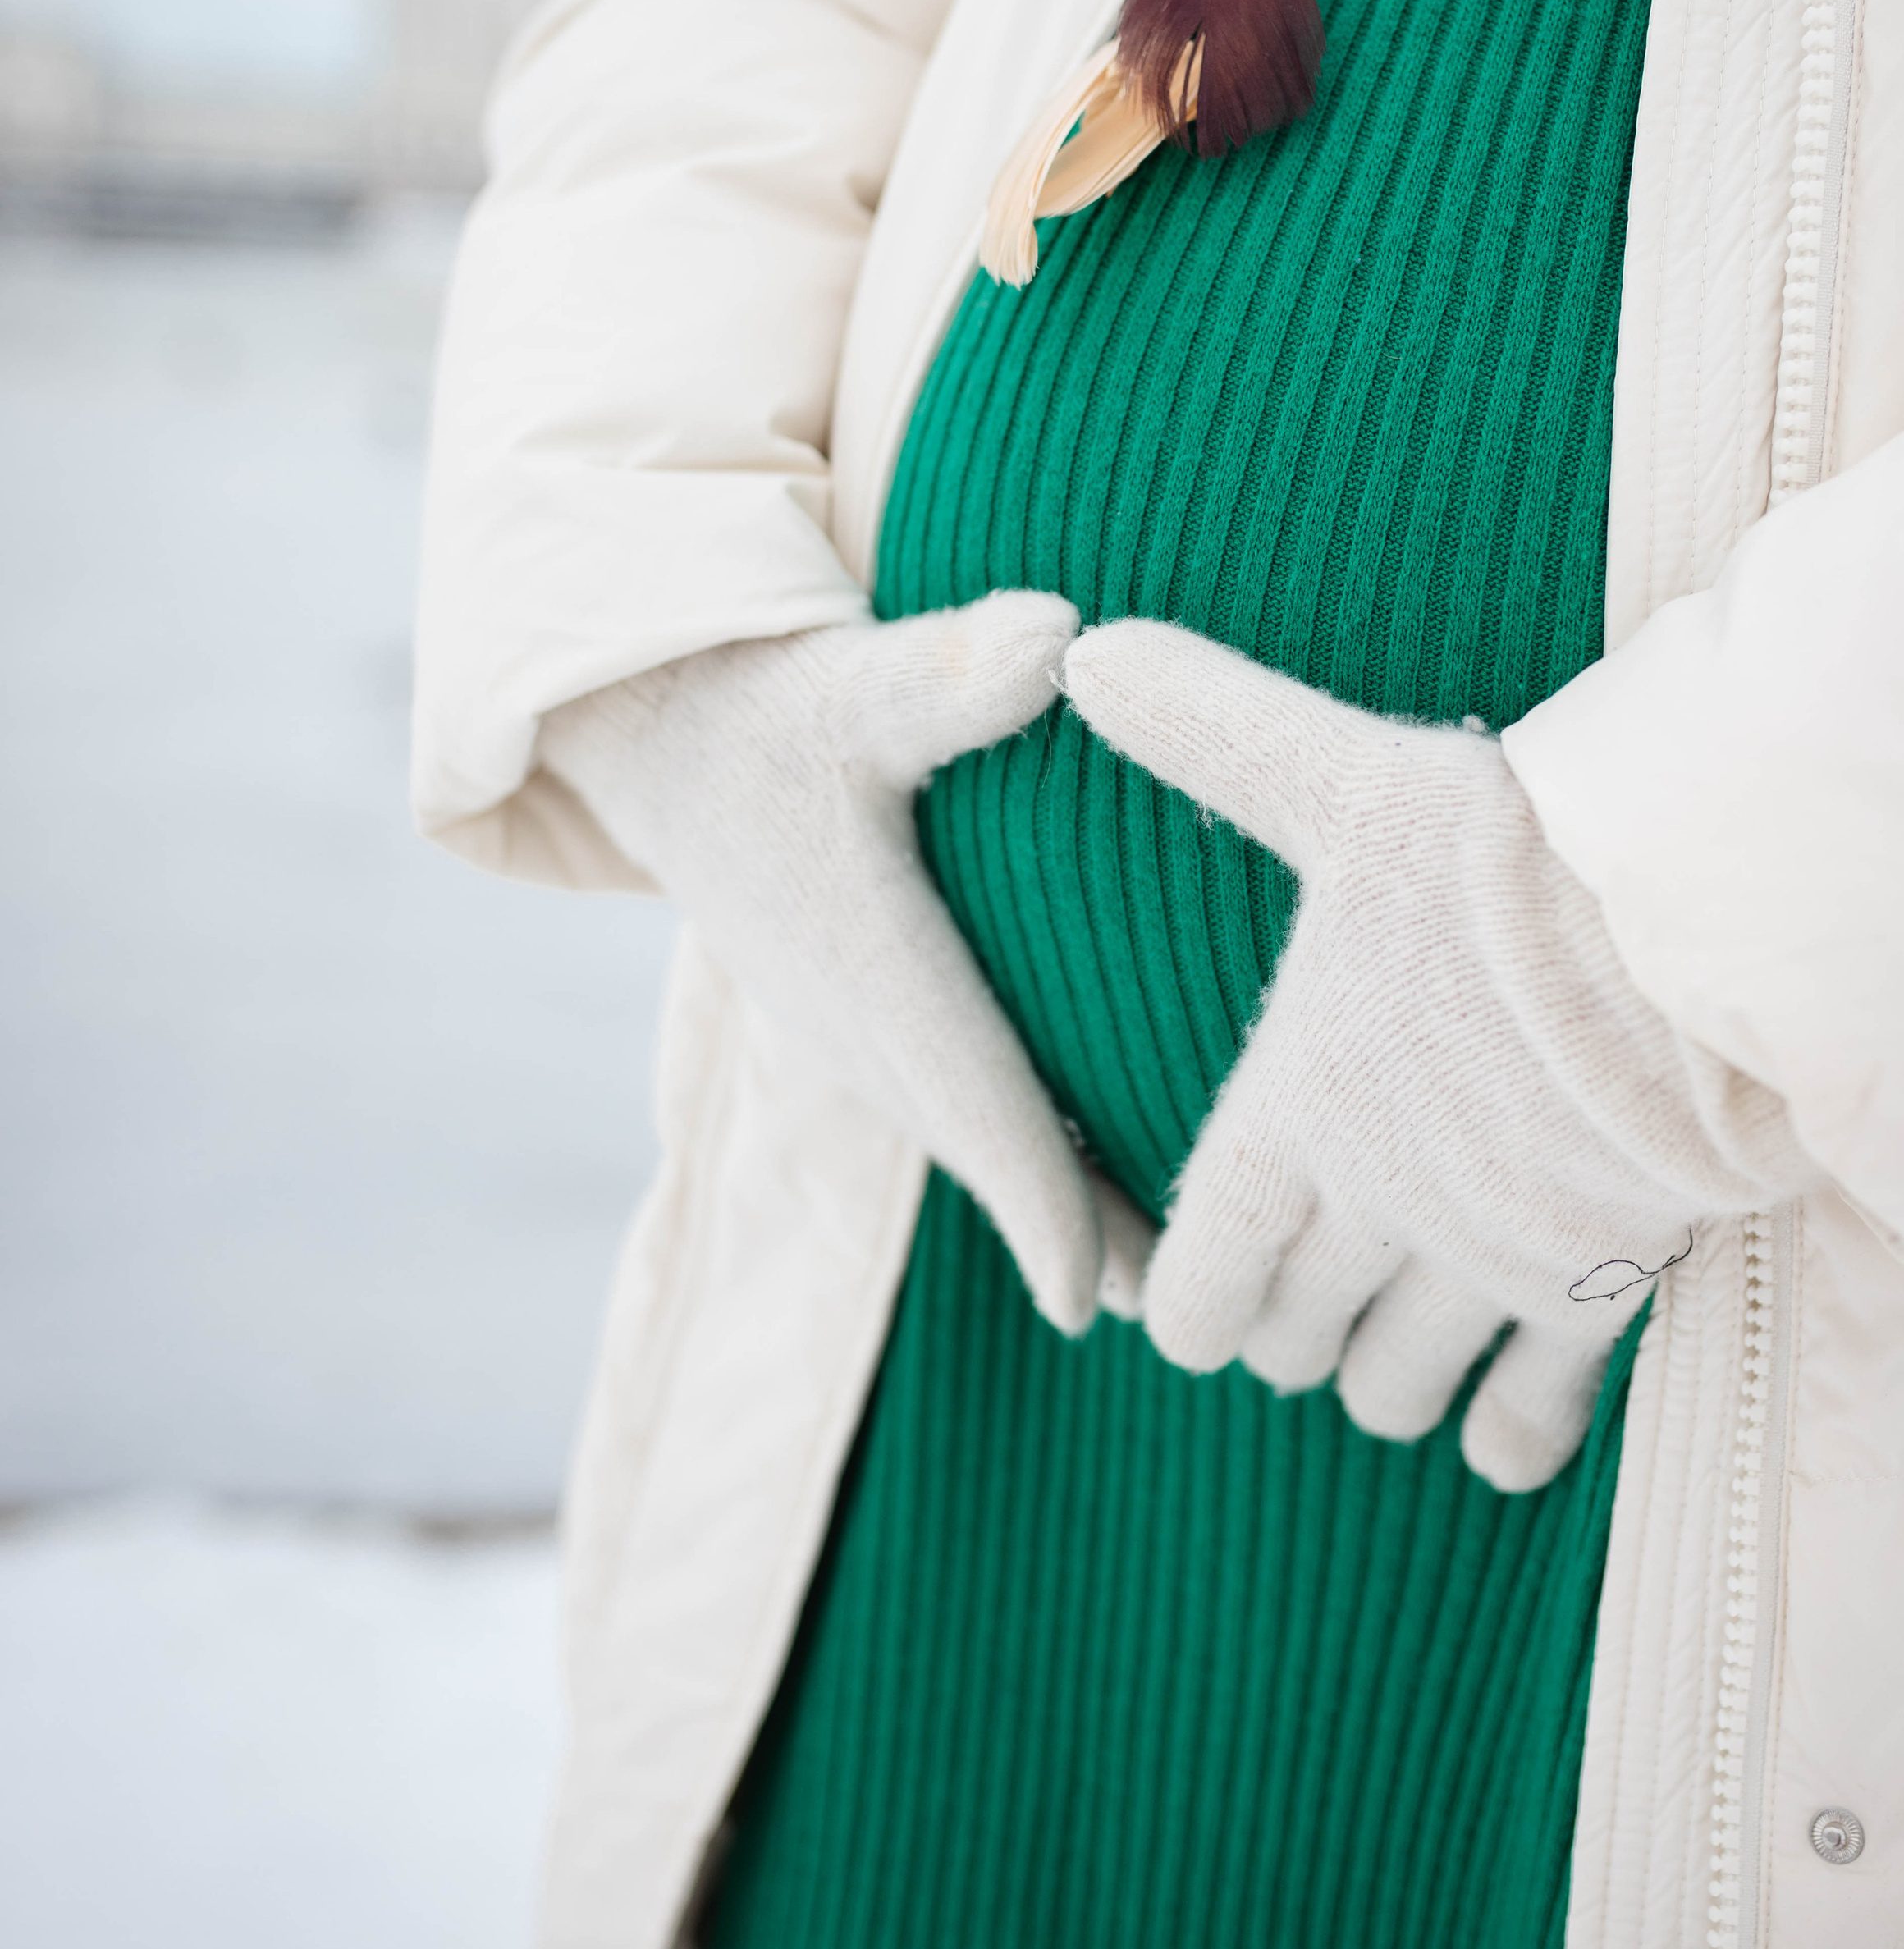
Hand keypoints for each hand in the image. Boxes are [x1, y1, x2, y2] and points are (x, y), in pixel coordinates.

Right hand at [541, 593, 1101, 1333]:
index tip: (1107, 1306)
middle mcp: (858, 1027)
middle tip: (1203, 1313)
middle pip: (992, 1153)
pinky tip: (1101, 1174)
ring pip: (969, 1136)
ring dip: (1057, 1204)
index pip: (977, 1109)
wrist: (656, 727)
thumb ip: (945, 675)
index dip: (1043, 1210)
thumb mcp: (849, 682)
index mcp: (870, 969)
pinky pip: (950, 1102)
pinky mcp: (855, 1014)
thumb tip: (1052, 635)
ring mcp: (850, 1032)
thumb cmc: (765, 707)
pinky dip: (1020, 1148)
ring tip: (1173, 1271)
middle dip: (1083, 1239)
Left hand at [1062, 621, 1810, 1484]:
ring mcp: (1489, 1263)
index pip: (1197, 1279)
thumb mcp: (1351, 781)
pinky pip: (1529, 1416)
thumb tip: (1088, 652)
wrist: (1713, 933)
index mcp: (1299, 1111)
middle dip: (1287, 1324)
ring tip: (1402, 1321)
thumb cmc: (1524, 857)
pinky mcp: (1599, 1289)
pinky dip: (1508, 1426)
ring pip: (1394, 1389)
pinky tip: (1506, 1409)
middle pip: (1289, 1342)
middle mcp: (1380, 1211)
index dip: (1188, 1300)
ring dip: (1389, 1369)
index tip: (1205, 1283)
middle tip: (1311, 1279)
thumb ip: (1219, 732)